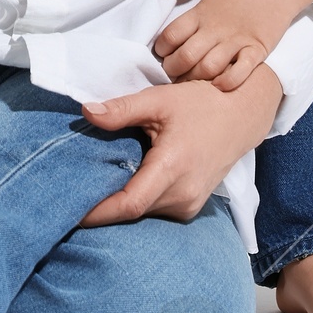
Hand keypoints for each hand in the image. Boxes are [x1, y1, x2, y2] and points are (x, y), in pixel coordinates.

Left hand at [79, 67, 281, 225]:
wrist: (241, 116)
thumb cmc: (202, 104)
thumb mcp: (159, 100)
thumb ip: (122, 109)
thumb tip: (86, 112)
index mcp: (173, 168)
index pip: (129, 205)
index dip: (98, 212)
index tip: (71, 210)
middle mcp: (183, 194)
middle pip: (133, 211)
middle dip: (103, 206)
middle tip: (74, 190)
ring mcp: (189, 204)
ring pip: (144, 213)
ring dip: (121, 203)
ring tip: (95, 183)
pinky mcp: (191, 206)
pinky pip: (156, 210)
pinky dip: (138, 200)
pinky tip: (125, 181)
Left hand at [153, 0, 312, 89]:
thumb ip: (200, 11)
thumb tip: (187, 29)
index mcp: (202, 11)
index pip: (171, 35)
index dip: (162, 50)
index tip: (163, 55)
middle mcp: (216, 28)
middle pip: (185, 57)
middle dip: (174, 70)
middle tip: (174, 73)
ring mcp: (237, 40)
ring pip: (208, 68)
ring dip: (196, 79)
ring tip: (192, 82)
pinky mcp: (258, 49)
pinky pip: (240, 72)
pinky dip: (228, 82)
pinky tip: (219, 85)